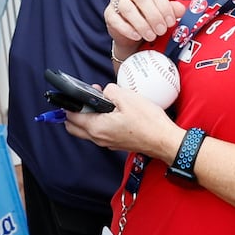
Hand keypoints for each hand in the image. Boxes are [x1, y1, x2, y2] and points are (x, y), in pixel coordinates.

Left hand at [64, 82, 182, 159]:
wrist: (163, 141)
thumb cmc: (148, 122)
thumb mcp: (127, 97)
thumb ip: (110, 91)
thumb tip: (104, 91)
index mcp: (97, 127)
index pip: (71, 117)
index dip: (71, 103)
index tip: (76, 94)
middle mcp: (98, 138)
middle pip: (74, 127)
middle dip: (75, 112)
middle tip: (87, 99)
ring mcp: (107, 143)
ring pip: (86, 131)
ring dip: (87, 117)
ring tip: (101, 103)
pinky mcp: (115, 143)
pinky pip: (98, 133)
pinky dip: (98, 123)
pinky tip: (111, 112)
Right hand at [105, 0, 183, 59]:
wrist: (135, 34)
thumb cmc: (151, 17)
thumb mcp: (163, 12)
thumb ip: (173, 9)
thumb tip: (181, 9)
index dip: (164, 6)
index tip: (170, 21)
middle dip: (154, 15)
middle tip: (162, 30)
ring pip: (127, 8)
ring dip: (142, 24)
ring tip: (152, 36)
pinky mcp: (108, 13)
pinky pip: (116, 19)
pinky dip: (128, 29)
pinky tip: (137, 36)